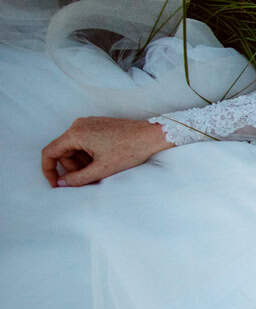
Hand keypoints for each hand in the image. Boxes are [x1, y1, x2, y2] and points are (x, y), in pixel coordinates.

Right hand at [41, 117, 171, 186]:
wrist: (152, 136)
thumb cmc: (130, 150)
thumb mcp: (102, 169)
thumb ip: (78, 178)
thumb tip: (61, 183)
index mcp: (76, 133)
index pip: (50, 152)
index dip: (49, 171)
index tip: (56, 184)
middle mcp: (78, 125)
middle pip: (63, 151)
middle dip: (72, 168)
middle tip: (88, 179)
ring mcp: (88, 124)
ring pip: (74, 148)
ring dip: (82, 162)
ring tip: (100, 170)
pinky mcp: (98, 125)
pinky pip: (85, 142)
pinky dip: (89, 155)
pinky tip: (104, 161)